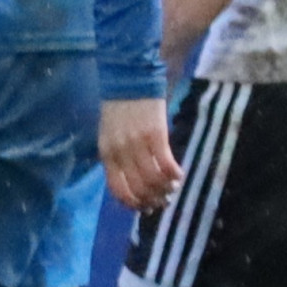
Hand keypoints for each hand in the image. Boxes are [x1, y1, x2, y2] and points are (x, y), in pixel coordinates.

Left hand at [99, 95, 180, 212]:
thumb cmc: (119, 107)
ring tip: (173, 188)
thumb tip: (133, 181)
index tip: (144, 208)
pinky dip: (174, 174)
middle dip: (152, 199)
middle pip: (138, 188)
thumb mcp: (110, 135)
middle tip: (163, 201)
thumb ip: (118, 157)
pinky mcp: (156, 135)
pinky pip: (166, 163)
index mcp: (107, 154)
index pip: (118, 189)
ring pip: (153, 179)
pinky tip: (179, 175)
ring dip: (165, 188)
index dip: (132, 203)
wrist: (129, 78)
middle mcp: (121, 152)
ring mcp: (138, 144)